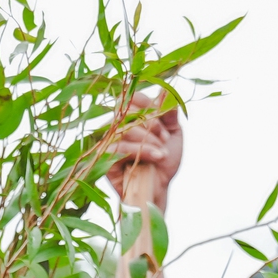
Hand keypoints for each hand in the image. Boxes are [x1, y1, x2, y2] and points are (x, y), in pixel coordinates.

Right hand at [104, 93, 182, 210]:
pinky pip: (120, 147)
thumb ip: (169, 113)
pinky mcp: (104, 158)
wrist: (160, 188)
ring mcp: (109, 142)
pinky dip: (142, 151)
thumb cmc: (164, 161)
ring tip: (162, 152)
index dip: (146, 103)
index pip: (130, 97)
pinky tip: (157, 157)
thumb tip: (168, 89)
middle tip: (164, 139)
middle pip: (127, 111)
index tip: (163, 120)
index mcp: (132, 117)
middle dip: (151, 124)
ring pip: (125, 129)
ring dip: (148, 140)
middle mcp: (117, 126)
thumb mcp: (173, 134)